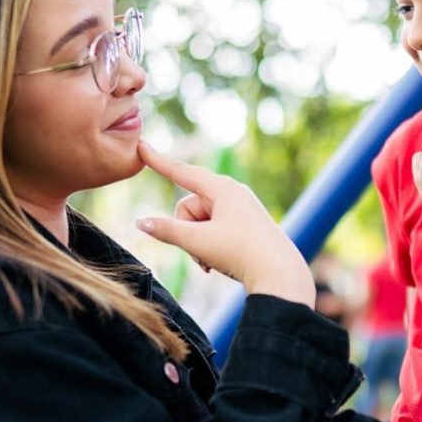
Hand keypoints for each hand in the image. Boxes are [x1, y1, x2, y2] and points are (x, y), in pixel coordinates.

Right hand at [135, 142, 315, 306]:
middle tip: (201, 252)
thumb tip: (141, 223)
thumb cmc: (240, 253)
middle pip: (189, 206)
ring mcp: (240, 208)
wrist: (280, 275)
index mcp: (222, 188)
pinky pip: (215, 229)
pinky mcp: (246, 224)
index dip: (158, 161)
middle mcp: (232, 192)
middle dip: (187, 230)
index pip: (181, 171)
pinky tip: (217, 264)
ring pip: (201, 221)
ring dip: (198, 243)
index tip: (141, 146)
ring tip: (211, 261)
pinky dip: (210, 246)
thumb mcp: (198, 242)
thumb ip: (166, 231)